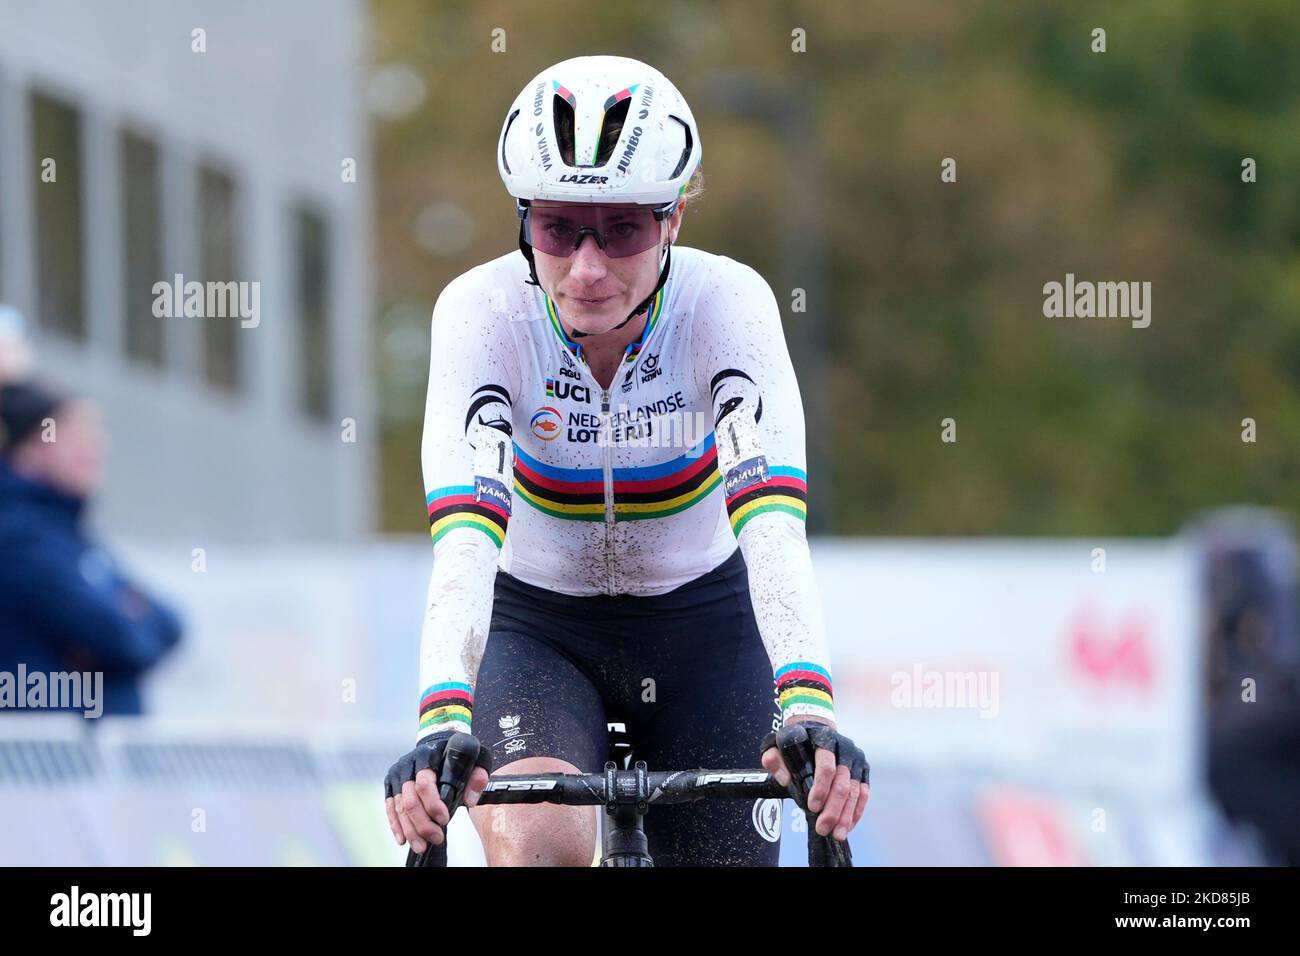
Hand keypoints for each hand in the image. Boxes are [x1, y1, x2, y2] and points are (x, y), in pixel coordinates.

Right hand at [384, 732, 490, 854]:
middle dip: (422, 823)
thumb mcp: (475, 757)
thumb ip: (477, 776)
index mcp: (428, 756)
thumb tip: (470, 799)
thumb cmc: (456, 752)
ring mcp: (397, 774)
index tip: (444, 819)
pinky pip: (390, 807)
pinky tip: (403, 838)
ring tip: (421, 845)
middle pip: (410, 799)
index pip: (424, 783)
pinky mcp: (391, 784)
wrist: (437, 741)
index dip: (433, 804)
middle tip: (436, 837)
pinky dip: (396, 825)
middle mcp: (408, 764)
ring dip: (410, 829)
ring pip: (399, 807)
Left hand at [761, 720, 869, 841]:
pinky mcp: (863, 769)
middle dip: (834, 809)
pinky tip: (848, 825)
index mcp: (823, 739)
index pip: (827, 766)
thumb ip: (774, 759)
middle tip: (823, 827)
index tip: (812, 806)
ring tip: (837, 833)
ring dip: (846, 815)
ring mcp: (856, 759)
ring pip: (855, 791)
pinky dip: (856, 811)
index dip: (821, 788)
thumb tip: (785, 779)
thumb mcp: (777, 743)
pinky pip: (864, 793)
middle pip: (843, 782)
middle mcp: (844, 748)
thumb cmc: (796, 739)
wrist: (815, 727)